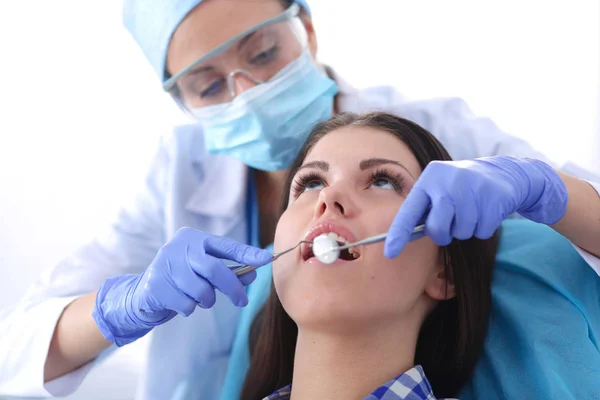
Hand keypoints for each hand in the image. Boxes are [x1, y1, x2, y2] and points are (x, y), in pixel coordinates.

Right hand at [92, 228, 271, 345]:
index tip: (267, 259)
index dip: (247, 253)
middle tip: (242, 301)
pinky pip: (186, 304)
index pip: (226, 246)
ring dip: (206, 300)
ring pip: (201, 290)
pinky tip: (181, 302)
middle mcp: (178, 246)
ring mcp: (165, 264)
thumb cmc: (183, 279)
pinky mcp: (156, 284)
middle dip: (232, 287)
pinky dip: (189, 308)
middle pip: (214, 269)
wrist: (145, 293)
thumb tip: (253, 274)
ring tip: (199, 298)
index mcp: (194, 238)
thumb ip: (228, 271)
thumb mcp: (206, 272)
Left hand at [384, 156, 566, 257]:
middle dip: (443, 235)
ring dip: (466, 231)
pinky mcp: (493, 198)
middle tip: (451, 225)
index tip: (389, 253)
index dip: (398, 233)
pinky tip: (485, 212)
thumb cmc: (460, 189)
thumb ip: (424, 210)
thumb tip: (405, 237)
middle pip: (437, 228)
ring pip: (461, 232)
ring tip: (471, 212)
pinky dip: (483, 229)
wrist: (502, 173)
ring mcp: (472, 188)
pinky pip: (482, 231)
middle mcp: (448, 181)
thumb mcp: (439, 190)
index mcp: (429, 178)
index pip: (409, 211)